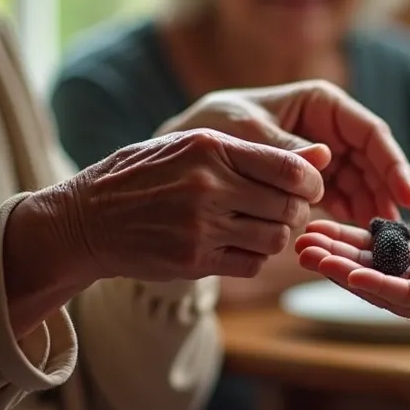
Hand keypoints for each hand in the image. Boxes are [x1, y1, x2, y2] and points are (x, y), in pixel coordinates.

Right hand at [42, 128, 326, 283]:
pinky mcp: (194, 261)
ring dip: (276, 235)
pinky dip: (253, 257)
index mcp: (211, 148)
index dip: (312, 181)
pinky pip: (252, 264)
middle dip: (297, 210)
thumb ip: (255, 151)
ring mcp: (200, 227)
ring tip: (259, 224)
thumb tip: (322, 154)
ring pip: (275, 239)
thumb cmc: (145, 174)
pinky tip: (236, 244)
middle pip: (289, 207)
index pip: (291, 169)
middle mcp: (208, 187)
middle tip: (285, 208)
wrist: (87, 219)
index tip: (309, 185)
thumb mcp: (192, 145)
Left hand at [158, 81, 409, 226]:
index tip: (406, 195)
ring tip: (377, 236)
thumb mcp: (245, 133)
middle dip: (386, 191)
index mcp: (321, 102)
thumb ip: (282, 148)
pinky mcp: (315, 178)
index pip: (369, 131)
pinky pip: (343, 195)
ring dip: (371, 206)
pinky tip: (354, 233)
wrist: (188, 155)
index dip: (392, 163)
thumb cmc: (214, 129)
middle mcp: (330, 126)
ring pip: (363, 180)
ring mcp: (326, 152)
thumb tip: (324, 159)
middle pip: (373, 159)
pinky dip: (351, 213)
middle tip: (394, 226)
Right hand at [294, 201, 409, 326]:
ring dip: (340, 270)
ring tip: (307, 253)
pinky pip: (402, 294)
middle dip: (334, 256)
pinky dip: (373, 283)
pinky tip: (346, 271)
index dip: (349, 240)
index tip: (319, 222)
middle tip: (299, 238)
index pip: (380, 253)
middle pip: (369, 271)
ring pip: (376, 285)